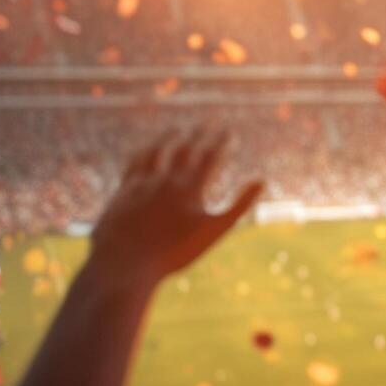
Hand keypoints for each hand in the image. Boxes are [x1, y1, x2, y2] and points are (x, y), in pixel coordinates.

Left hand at [87, 132, 263, 282]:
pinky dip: (143, 152)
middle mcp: (165, 179)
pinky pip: (134, 163)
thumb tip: (262, 180)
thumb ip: (239, 205)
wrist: (127, 262)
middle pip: (185, 148)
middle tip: (208, 122)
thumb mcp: (213, 230)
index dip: (221, 142)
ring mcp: (142, 183)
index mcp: (190, 187)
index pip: (210, 156)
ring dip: (168, 137)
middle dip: (199, 134)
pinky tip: (145, 150)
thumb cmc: (175, 252)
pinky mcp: (123, 191)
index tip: (230, 132)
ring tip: (176, 129)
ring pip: (156, 151)